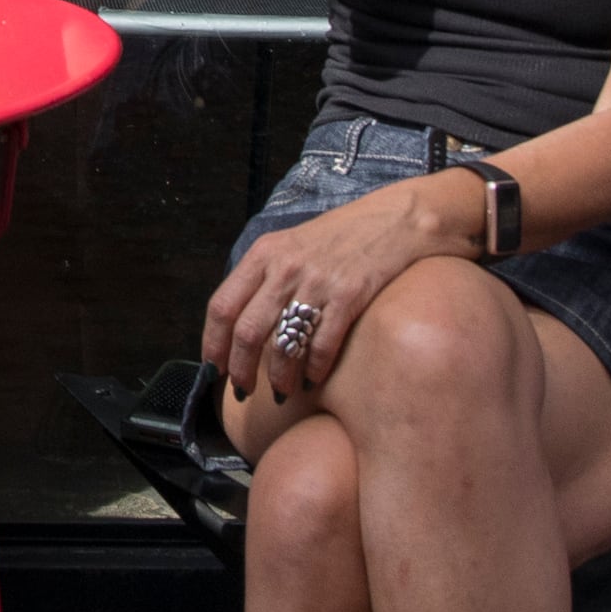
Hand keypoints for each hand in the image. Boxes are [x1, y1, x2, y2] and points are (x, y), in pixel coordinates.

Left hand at [198, 179, 448, 409]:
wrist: (396, 219)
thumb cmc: (342, 237)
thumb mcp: (292, 244)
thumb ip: (264, 277)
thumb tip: (237, 324)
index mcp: (264, 253)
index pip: (222, 305)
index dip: (213, 343)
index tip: (213, 368)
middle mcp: (285, 266)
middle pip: (247, 331)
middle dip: (241, 370)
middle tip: (244, 390)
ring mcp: (317, 280)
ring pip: (283, 344)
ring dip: (279, 377)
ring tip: (282, 392)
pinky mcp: (350, 294)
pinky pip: (322, 345)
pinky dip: (314, 370)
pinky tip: (313, 380)